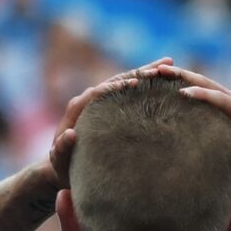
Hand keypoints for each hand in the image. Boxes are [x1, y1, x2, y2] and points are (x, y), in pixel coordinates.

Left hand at [46, 57, 176, 187]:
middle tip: (164, 64)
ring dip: (145, 72)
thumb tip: (71, 133)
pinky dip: (144, 83)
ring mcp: (100, 102)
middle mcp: (89, 100)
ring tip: (169, 63)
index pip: (99, 91)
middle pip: (116, 80)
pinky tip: (164, 79)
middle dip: (139, 72)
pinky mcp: (110, 106)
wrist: (65, 166)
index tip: (136, 83)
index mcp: (77, 109)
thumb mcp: (60, 162)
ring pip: (124, 82)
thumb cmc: (63, 167)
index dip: (117, 86)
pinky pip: (128, 92)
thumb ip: (61, 149)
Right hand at [170, 68, 230, 211]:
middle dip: (185, 75)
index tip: (183, 92)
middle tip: (160, 70)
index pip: (222, 98)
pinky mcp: (219, 104)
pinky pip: (199, 90)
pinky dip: (181, 84)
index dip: (203, 94)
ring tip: (156, 70)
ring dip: (179, 75)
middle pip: (208, 83)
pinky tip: (161, 82)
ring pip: (201, 82)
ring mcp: (227, 100)